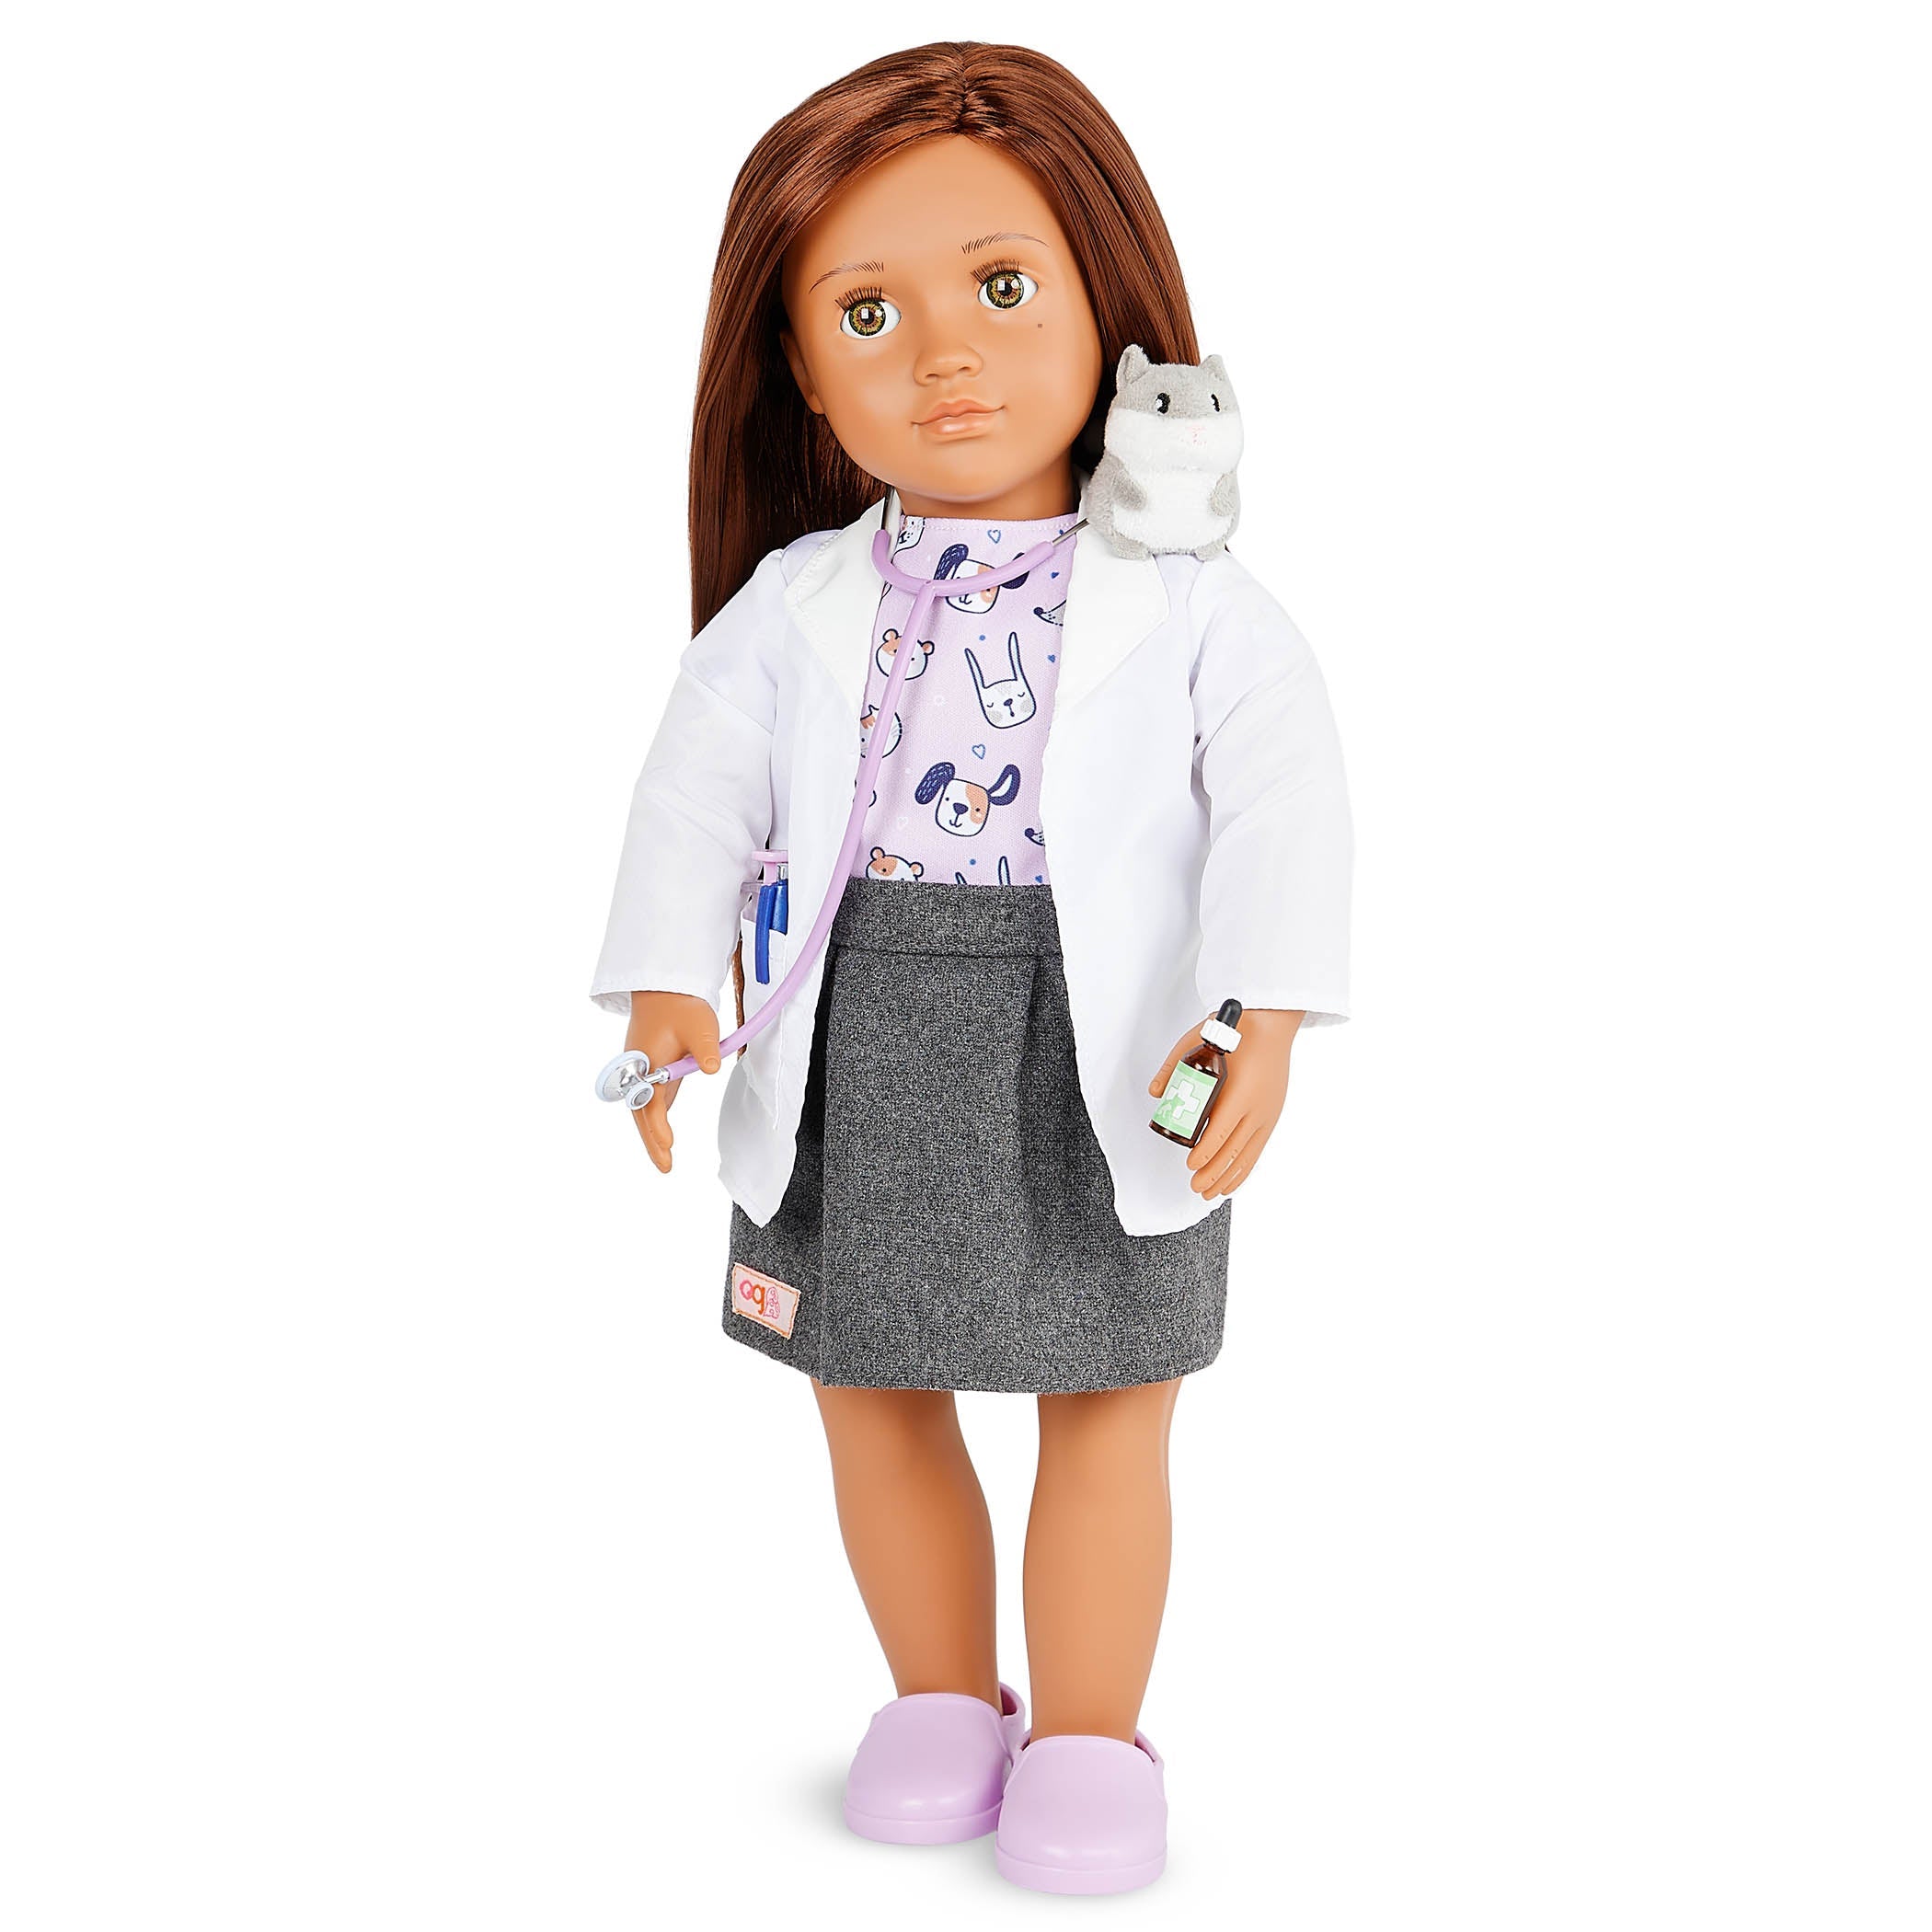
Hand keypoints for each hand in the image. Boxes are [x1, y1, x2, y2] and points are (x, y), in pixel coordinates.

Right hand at [622, 991, 722, 1173]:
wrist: (664, 990)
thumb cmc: (680, 1006)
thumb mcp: (699, 1025)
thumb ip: (704, 1049)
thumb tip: (711, 1067)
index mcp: (645, 1062)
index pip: (650, 1100)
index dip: (658, 1124)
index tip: (668, 1144)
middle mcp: (639, 1071)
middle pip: (642, 1112)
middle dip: (652, 1141)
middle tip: (665, 1166)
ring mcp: (643, 1072)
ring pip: (644, 1109)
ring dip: (652, 1133)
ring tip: (664, 1160)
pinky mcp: (652, 1071)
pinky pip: (651, 1100)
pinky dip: (655, 1120)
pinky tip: (664, 1137)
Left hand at [1146, 1008, 1304, 1198]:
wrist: (1273, 1024)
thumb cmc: (1238, 1031)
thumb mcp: (1197, 1042)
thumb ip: (1174, 1068)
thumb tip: (1156, 1092)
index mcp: (1240, 1090)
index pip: (1221, 1130)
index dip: (1206, 1152)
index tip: (1192, 1165)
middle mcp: (1258, 1106)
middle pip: (1234, 1149)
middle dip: (1213, 1172)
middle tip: (1195, 1186)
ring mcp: (1268, 1113)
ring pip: (1248, 1154)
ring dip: (1228, 1176)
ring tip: (1211, 1193)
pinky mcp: (1272, 1115)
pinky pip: (1258, 1149)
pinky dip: (1245, 1168)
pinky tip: (1233, 1182)